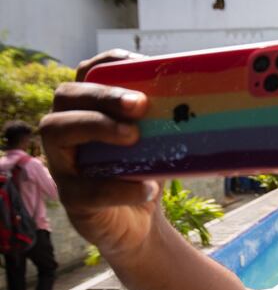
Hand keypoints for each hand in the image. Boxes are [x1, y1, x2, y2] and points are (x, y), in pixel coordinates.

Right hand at [39, 49, 160, 258]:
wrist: (139, 227)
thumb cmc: (146, 173)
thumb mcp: (158, 143)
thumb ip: (168, 121)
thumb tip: (208, 99)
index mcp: (89, 110)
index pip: (86, 73)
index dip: (107, 63)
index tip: (138, 64)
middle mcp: (66, 130)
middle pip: (66, 96)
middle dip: (103, 94)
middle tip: (139, 103)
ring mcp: (63, 164)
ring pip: (57, 131)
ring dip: (98, 127)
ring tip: (133, 137)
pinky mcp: (71, 198)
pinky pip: (84, 189)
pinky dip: (119, 187)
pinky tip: (147, 187)